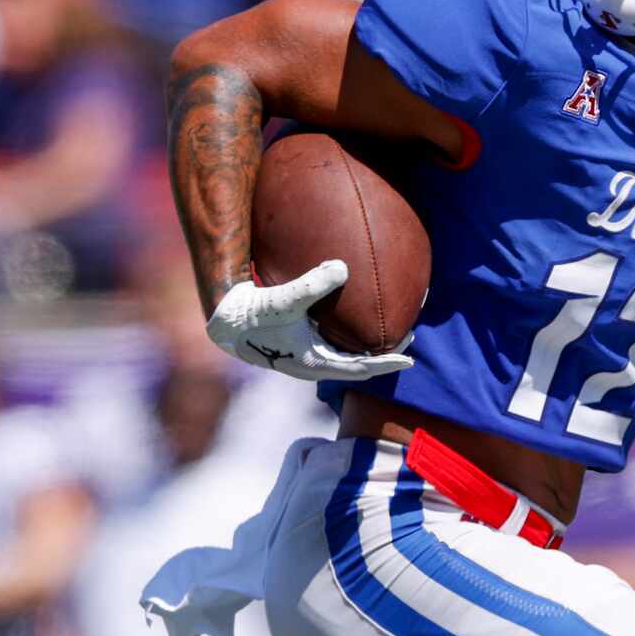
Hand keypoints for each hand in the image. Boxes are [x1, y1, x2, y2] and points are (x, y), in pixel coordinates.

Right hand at [206, 261, 413, 382]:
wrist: (224, 321)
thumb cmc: (251, 313)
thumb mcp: (283, 298)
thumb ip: (312, 284)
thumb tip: (342, 267)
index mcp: (314, 362)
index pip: (361, 368)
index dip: (387, 363)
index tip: (410, 359)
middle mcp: (312, 365)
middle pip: (359, 366)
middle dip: (384, 356)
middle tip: (408, 340)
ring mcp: (305, 358)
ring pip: (345, 359)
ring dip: (367, 350)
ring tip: (386, 333)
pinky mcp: (297, 347)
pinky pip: (331, 347)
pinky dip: (349, 340)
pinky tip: (351, 322)